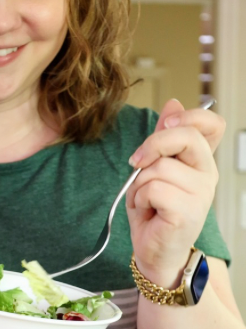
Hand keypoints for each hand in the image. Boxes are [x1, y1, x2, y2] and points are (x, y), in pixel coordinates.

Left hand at [125, 99, 224, 287]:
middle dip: (153, 145)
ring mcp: (201, 194)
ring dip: (139, 183)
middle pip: (185, 136)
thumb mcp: (153, 165)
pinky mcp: (188, 212)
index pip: (212, 124)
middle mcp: (206, 174)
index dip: (189, 115)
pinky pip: (153, 189)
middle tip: (137, 162)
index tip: (166, 124)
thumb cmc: (153, 207)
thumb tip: (174, 102)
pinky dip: (140, 198)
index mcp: (199, 159)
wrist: (153, 248)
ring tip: (146, 199)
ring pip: (159, 167)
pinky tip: (148, 211)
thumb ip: (163, 137)